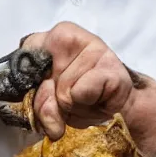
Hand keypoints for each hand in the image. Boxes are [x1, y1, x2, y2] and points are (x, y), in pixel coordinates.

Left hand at [20, 23, 155, 156]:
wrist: (129, 110)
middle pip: (42, 80)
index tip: (42, 89)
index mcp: (55, 38)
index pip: (25, 51)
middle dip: (52, 103)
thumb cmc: (88, 100)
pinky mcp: (111, 68)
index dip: (29, 80)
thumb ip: (42, 104)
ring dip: (73, 109)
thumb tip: (49, 120)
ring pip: (62, 91)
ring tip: (90, 103)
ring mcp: (94, 48)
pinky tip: (101, 101)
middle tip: (73, 102)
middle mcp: (71, 36)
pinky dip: (87, 105)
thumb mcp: (55, 103)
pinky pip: (81, 92)